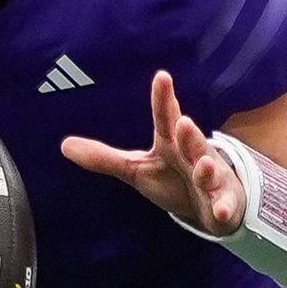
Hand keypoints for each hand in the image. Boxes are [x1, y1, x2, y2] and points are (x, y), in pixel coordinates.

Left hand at [61, 70, 241, 232]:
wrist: (210, 205)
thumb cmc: (173, 179)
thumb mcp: (136, 169)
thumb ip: (103, 158)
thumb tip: (63, 145)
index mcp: (171, 143)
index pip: (166, 117)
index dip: (163, 98)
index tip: (162, 76)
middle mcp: (194, 155)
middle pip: (191, 141)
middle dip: (188, 133)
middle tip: (183, 122)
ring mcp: (211, 179)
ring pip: (209, 171)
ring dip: (207, 168)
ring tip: (203, 165)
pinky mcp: (222, 203)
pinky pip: (223, 205)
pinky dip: (223, 208)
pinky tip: (220, 211)